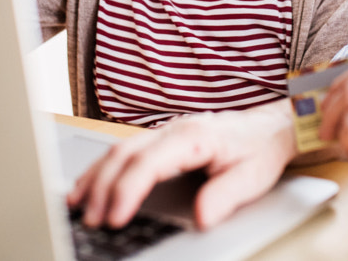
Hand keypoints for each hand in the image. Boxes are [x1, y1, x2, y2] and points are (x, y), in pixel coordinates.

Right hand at [68, 100, 298, 229]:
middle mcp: (174, 130)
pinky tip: (90, 185)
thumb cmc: (260, 149)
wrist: (270, 126)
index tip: (115, 217)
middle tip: (91, 219)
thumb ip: (225, 196)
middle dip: (103, 188)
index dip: (127, 190)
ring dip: (96, 177)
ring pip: (119, 150)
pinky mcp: (161, 139)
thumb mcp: (252, 177)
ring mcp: (164, 132)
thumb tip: (200, 216)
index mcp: (194, 137)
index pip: (149, 164)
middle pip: (125, 155)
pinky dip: (103, 168)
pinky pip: (125, 150)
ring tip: (77, 204)